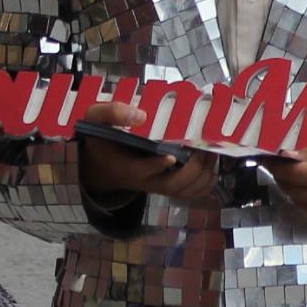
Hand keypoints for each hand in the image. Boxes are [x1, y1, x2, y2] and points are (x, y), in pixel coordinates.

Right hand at [75, 97, 216, 200]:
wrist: (101, 165)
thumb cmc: (102, 139)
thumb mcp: (95, 120)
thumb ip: (112, 113)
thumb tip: (141, 115)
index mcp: (125, 164)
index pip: (140, 170)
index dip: (156, 165)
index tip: (171, 155)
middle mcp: (144, 180)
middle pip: (171, 184)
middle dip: (191, 169)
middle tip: (203, 149)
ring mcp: (157, 185)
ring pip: (183, 190)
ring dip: (202, 175)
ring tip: (211, 153)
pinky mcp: (166, 187)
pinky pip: (188, 193)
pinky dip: (204, 183)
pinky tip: (210, 165)